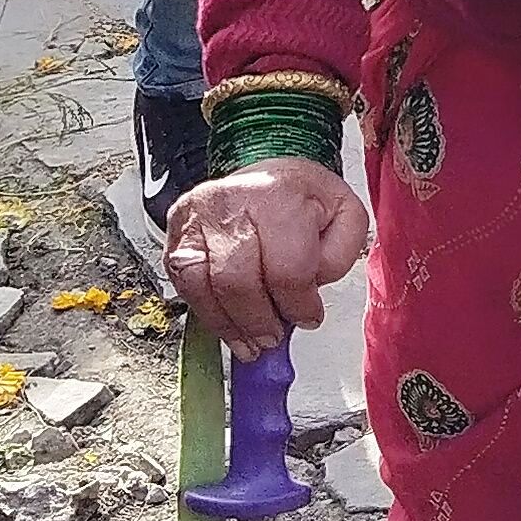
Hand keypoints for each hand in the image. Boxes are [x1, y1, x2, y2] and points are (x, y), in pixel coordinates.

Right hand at [162, 160, 371, 360]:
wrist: (262, 178)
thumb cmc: (300, 198)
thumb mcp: (344, 215)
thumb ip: (339, 254)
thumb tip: (310, 290)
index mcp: (278, 195)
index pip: (286, 269)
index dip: (299, 305)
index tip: (308, 317)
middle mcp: (230, 202)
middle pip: (238, 282)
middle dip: (259, 321)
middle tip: (274, 337)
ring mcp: (196, 218)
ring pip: (202, 287)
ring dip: (228, 325)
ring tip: (250, 341)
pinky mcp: (176, 235)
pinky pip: (184, 286)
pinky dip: (207, 313)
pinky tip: (228, 325)